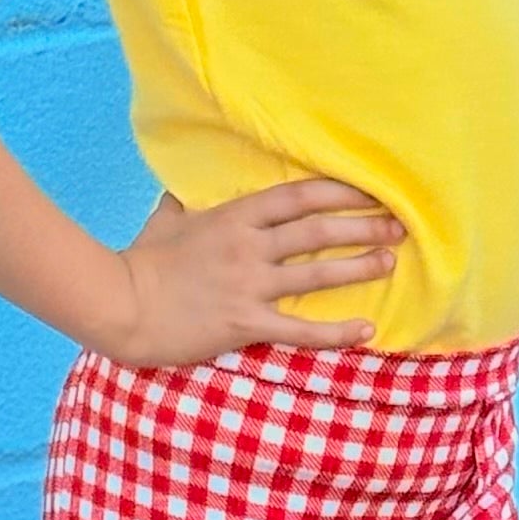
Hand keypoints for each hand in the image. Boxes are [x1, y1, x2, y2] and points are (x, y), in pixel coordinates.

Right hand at [95, 180, 402, 365]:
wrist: (120, 306)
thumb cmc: (141, 262)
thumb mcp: (167, 220)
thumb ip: (186, 203)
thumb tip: (185, 189)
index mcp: (234, 217)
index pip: (299, 196)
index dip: (340, 192)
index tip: (372, 191)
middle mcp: (248, 246)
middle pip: (318, 231)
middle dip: (363, 226)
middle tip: (398, 227)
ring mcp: (249, 285)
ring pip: (317, 274)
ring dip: (359, 267)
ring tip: (389, 263)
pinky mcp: (245, 324)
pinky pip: (300, 329)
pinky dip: (336, 331)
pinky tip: (366, 329)